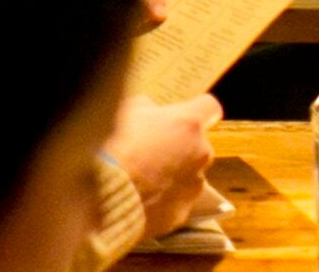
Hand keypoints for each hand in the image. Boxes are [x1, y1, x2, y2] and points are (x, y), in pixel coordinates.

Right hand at [108, 93, 221, 237]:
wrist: (109, 191)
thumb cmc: (117, 143)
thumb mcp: (127, 110)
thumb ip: (148, 109)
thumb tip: (151, 112)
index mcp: (188, 124)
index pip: (209, 107)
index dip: (197, 108)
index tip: (185, 113)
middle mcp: (201, 153)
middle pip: (198, 144)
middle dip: (179, 145)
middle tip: (150, 147)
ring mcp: (195, 185)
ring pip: (189, 173)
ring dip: (171, 172)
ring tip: (140, 175)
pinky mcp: (184, 211)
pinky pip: (176, 199)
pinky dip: (163, 197)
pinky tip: (139, 194)